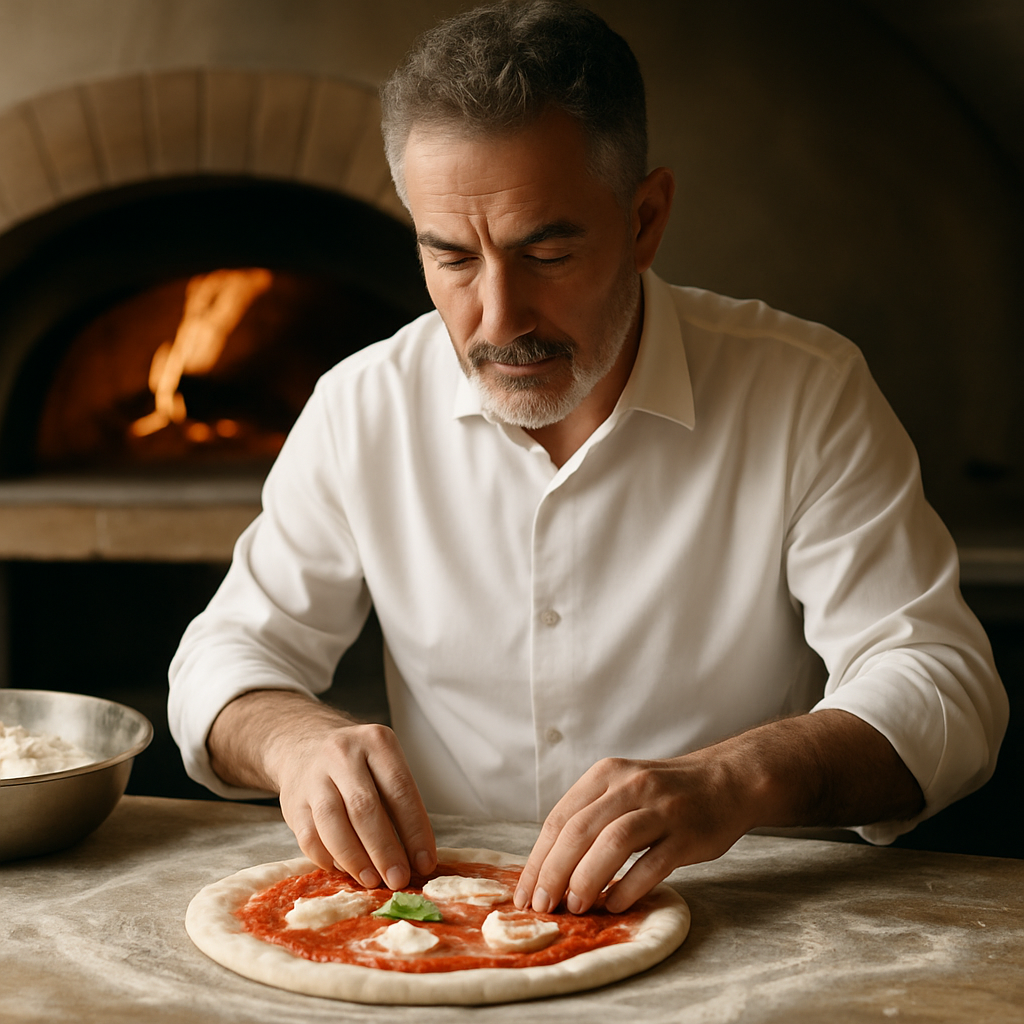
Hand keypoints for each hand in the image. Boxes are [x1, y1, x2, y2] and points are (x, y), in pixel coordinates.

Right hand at [208, 690, 436, 889]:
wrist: (304, 745)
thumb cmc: (358, 764)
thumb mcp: (384, 765)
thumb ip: (399, 805)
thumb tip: (416, 859)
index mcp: (376, 742)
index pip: (400, 789)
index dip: (415, 830)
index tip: (425, 863)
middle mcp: (343, 754)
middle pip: (365, 808)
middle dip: (385, 850)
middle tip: (399, 879)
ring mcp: (314, 777)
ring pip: (334, 824)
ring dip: (355, 859)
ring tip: (372, 880)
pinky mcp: (292, 801)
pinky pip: (309, 838)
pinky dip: (329, 859)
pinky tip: (345, 871)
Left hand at [513, 752, 750, 915]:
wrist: (726, 781)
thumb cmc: (664, 795)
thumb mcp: (622, 789)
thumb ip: (590, 817)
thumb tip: (549, 870)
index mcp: (605, 774)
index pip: (559, 818)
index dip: (538, 859)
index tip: (524, 894)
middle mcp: (630, 785)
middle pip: (579, 830)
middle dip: (554, 872)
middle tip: (542, 906)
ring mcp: (661, 808)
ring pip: (613, 842)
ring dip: (587, 878)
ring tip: (575, 907)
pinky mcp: (687, 833)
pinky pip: (653, 863)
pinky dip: (629, 886)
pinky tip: (614, 905)